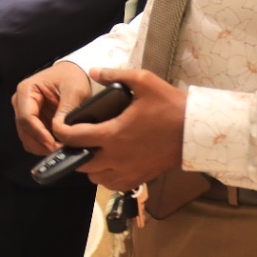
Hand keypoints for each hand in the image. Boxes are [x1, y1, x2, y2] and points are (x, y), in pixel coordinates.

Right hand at [12, 61, 94, 154]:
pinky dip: (44, 146)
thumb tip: (59, 129)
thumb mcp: (75, 89)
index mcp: (26, 90)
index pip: (26, 118)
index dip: (39, 134)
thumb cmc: (71, 77)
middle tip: (60, 151)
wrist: (72, 74)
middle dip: (41, 143)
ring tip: (61, 149)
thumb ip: (66, 109)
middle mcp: (20, 103)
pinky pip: (34, 140)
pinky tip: (58, 146)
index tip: (53, 145)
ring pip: (27, 138)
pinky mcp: (32, 123)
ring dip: (42, 147)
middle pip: (24, 131)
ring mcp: (24, 113)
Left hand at [57, 68, 187, 191]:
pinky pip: (112, 186)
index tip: (60, 126)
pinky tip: (110, 163)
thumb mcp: (143, 81)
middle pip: (80, 164)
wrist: (197, 132)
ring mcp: (127, 171)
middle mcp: (116, 157)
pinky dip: (105, 178)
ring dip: (89, 167)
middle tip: (77, 138)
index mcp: (113, 134)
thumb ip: (114, 75)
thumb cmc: (170, 106)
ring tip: (94, 150)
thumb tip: (93, 71)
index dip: (61, 132)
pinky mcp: (139, 179)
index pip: (74, 138)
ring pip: (95, 178)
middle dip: (74, 151)